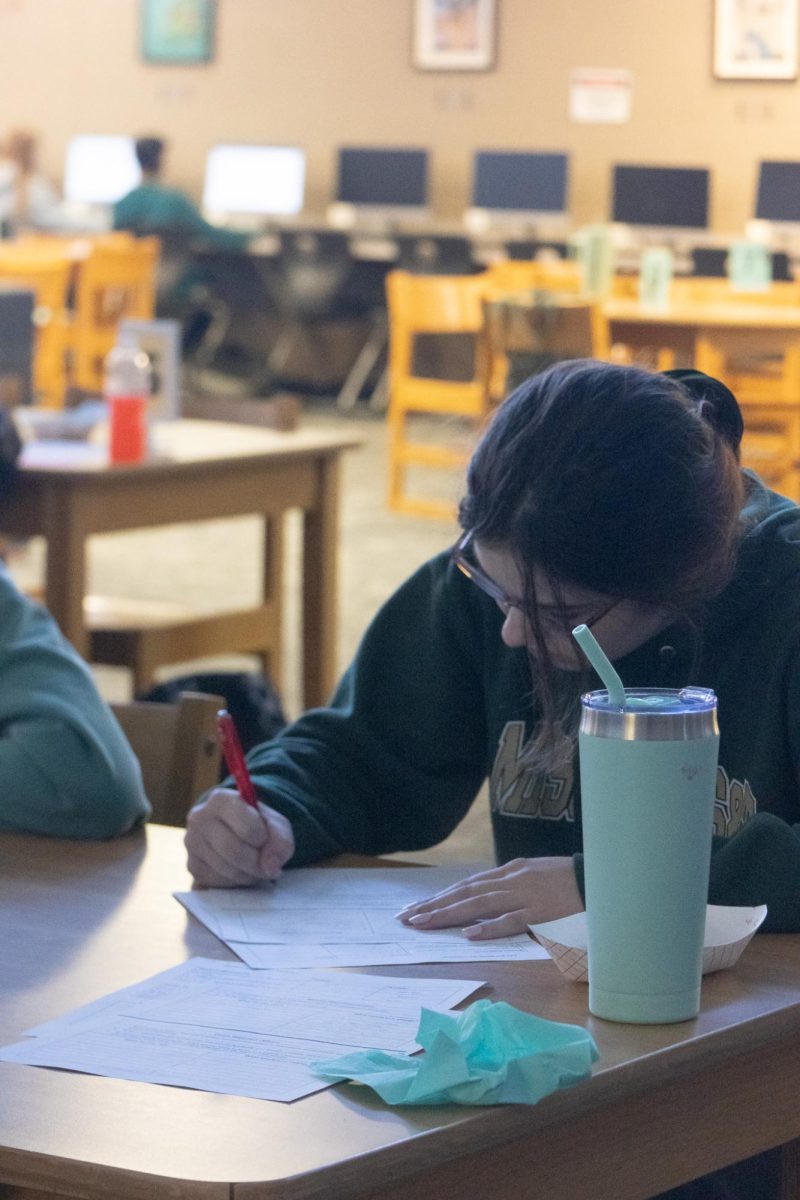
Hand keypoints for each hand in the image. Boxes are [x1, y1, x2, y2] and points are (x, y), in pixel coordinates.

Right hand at [185, 788, 294, 886]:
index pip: (247, 827)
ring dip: (248, 874)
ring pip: (225, 868)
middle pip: (232, 850)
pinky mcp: (192, 865)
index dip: (263, 840)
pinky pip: (216, 882)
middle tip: (266, 865)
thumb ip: (280, 841)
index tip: (265, 839)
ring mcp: (192, 842)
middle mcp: (199, 818)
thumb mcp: (275, 824)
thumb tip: (270, 867)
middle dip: (256, 863)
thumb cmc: (257, 825)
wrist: (237, 831)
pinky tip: (241, 871)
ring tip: (256, 867)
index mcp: (221, 799)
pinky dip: (235, 882)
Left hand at [396, 857, 582, 938]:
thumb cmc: (573, 881)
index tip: (416, 909)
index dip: (440, 897)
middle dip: (434, 906)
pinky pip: (513, 919)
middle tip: (406, 919)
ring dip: (449, 914)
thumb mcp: (538, 879)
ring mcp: (527, 894)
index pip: (467, 885)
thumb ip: (513, 889)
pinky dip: (490, 926)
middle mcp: (513, 879)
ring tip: (424, 924)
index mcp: (511, 872)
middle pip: (466, 892)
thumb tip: (489, 907)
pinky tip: (469, 934)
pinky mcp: (543, 911)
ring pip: (480, 903)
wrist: (605, 875)